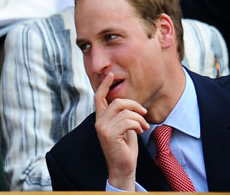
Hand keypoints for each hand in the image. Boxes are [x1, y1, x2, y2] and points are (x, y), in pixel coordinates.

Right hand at [94, 73, 149, 190]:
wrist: (123, 167)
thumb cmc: (125, 148)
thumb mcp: (124, 128)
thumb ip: (122, 116)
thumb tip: (128, 104)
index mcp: (101, 119)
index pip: (99, 98)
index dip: (104, 85)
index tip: (111, 75)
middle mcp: (99, 122)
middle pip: (116, 101)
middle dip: (134, 104)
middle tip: (144, 112)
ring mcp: (103, 128)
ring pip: (125, 111)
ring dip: (139, 118)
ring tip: (143, 126)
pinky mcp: (109, 134)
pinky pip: (128, 121)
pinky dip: (138, 124)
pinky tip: (141, 131)